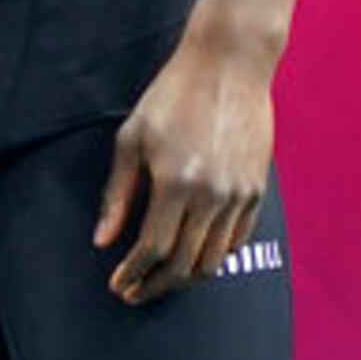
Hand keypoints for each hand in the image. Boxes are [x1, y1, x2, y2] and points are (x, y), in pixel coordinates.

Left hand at [92, 34, 276, 302]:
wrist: (230, 66)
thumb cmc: (172, 96)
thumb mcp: (132, 139)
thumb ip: (118, 194)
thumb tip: (103, 241)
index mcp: (176, 182)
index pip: (153, 248)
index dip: (133, 273)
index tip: (117, 285)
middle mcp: (212, 195)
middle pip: (185, 263)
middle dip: (156, 285)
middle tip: (134, 292)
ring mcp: (240, 194)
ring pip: (214, 259)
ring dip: (185, 277)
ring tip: (161, 279)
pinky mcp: (257, 190)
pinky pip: (237, 239)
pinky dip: (214, 256)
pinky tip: (193, 257)